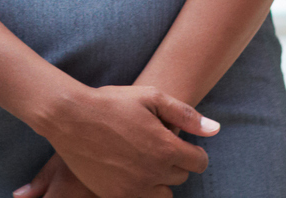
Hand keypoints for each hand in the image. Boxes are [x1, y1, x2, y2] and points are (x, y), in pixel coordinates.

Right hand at [25, 83, 214, 197]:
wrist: (70, 118)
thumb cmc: (112, 103)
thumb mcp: (151, 97)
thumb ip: (186, 115)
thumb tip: (214, 130)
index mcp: (165, 148)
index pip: (199, 163)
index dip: (195, 152)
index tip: (183, 146)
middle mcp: (153, 173)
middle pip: (180, 177)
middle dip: (174, 162)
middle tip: (156, 146)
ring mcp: (133, 188)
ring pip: (163, 194)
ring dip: (159, 179)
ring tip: (144, 159)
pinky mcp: (115, 196)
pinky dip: (139, 188)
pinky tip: (127, 168)